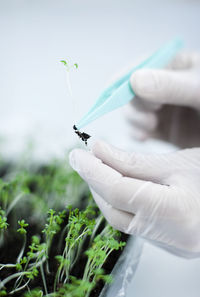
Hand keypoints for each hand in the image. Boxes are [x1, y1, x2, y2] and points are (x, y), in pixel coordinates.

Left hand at [69, 140, 199, 257]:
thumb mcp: (176, 161)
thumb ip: (133, 159)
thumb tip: (97, 150)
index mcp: (177, 212)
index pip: (119, 191)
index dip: (93, 170)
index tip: (77, 154)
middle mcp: (173, 237)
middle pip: (115, 209)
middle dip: (96, 182)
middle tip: (85, 159)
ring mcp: (172, 245)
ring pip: (121, 219)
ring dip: (106, 193)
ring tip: (100, 169)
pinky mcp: (170, 245)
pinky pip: (134, 224)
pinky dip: (121, 204)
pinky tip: (119, 186)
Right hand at [127, 51, 199, 147]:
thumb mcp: (199, 89)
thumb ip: (170, 84)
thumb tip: (134, 81)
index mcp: (170, 66)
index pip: (135, 69)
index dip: (126, 85)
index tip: (133, 99)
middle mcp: (161, 87)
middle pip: (129, 93)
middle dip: (134, 107)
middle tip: (150, 119)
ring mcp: (160, 108)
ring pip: (131, 112)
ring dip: (134, 121)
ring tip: (149, 128)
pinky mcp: (161, 128)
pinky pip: (139, 129)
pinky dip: (137, 133)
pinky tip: (145, 137)